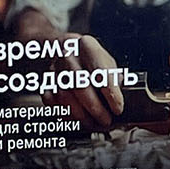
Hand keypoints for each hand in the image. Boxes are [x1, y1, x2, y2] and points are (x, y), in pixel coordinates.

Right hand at [9, 7, 127, 125]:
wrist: (59, 49)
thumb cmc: (88, 59)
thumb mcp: (106, 61)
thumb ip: (115, 78)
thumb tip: (125, 98)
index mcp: (87, 46)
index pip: (100, 72)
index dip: (110, 94)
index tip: (118, 108)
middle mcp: (67, 55)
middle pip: (81, 86)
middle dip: (96, 108)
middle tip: (106, 120)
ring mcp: (53, 68)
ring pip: (65, 97)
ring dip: (81, 115)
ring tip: (93, 122)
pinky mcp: (44, 82)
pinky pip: (52, 102)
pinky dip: (65, 114)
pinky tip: (77, 118)